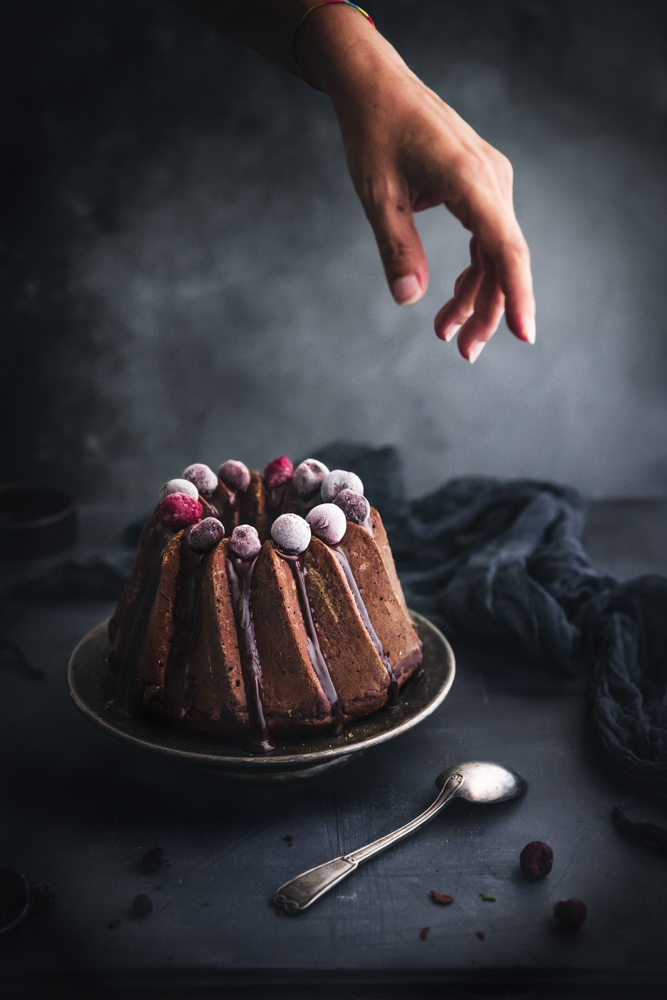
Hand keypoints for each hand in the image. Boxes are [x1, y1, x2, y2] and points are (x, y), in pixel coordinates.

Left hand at [301, 10, 535, 360]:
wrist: (376, 87)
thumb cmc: (375, 133)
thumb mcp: (378, 196)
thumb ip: (396, 249)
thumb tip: (409, 299)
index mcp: (470, 179)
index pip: (505, 248)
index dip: (517, 295)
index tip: (524, 334)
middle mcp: (491, 179)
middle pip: (504, 259)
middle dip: (488, 312)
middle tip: (465, 354)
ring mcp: (490, 182)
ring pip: (496, 254)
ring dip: (477, 298)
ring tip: (447, 335)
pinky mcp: (480, 187)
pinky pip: (486, 239)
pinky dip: (472, 273)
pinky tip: (452, 303)